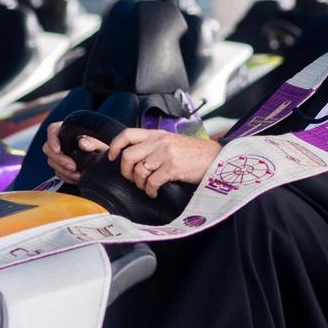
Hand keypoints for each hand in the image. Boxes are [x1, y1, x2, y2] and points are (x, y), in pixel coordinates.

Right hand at [42, 121, 108, 183]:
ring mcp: (60, 154)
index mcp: (67, 129)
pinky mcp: (62, 166)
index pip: (52, 130)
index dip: (52, 139)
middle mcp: (61, 141)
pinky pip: (58, 172)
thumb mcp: (101, 142)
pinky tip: (76, 178)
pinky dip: (66, 176)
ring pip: (52, 162)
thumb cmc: (104, 146)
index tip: (58, 150)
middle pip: (48, 149)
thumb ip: (93, 142)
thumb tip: (82, 143)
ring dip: (63, 170)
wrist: (107, 159)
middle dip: (59, 160)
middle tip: (73, 166)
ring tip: (77, 175)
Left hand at [107, 129, 221, 198]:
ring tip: (147, 187)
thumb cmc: (194, 153)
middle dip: (126, 171)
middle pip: (128, 156)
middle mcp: (159, 141)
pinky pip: (152, 182)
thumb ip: (154, 145)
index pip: (127, 134)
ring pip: (139, 171)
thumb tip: (135, 158)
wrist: (216, 158)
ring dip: (139, 184)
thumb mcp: (172, 142)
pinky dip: (150, 191)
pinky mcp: (172, 167)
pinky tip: (155, 193)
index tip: (111, 156)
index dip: (115, 145)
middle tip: (133, 179)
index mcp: (157, 134)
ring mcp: (165, 154)